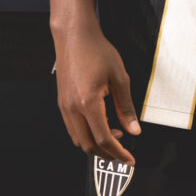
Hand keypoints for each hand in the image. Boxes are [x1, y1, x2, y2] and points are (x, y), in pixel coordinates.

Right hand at [53, 22, 139, 163]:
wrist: (74, 36)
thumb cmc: (97, 51)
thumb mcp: (120, 78)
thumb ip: (126, 107)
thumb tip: (134, 130)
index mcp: (87, 103)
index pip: (104, 138)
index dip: (119, 152)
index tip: (130, 159)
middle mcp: (71, 108)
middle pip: (88, 145)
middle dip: (107, 154)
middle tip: (124, 153)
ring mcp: (63, 106)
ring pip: (78, 138)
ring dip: (96, 144)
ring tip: (116, 137)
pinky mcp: (61, 102)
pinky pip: (73, 127)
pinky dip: (87, 134)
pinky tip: (102, 126)